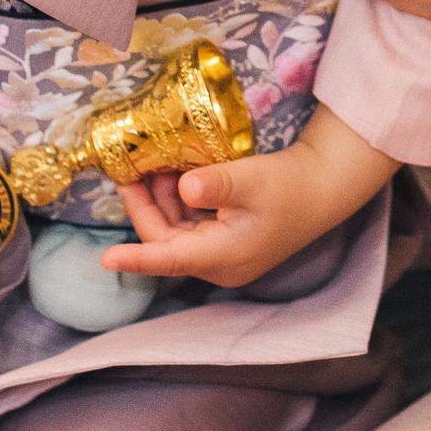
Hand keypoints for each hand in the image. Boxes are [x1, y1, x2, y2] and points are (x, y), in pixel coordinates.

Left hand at [101, 106, 398, 287]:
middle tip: (132, 172)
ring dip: (162, 202)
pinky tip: (177, 177)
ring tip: (154, 167)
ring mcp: (223, 254)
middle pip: (166, 241)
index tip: (106, 259)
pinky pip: (191, 227)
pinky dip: (179, 203)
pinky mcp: (228, 241)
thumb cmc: (291, 185)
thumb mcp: (251, 179)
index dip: (136, 258)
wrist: (324, 187)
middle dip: (146, 207)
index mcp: (222, 256)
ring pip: (176, 233)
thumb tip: (183, 186)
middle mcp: (218, 263)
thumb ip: (216, 184)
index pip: (169, 259)